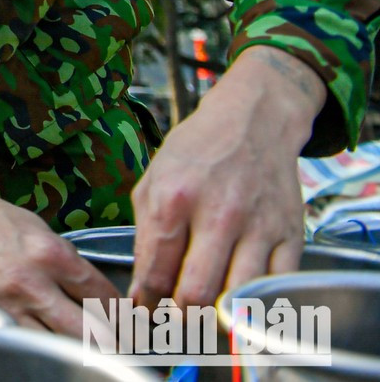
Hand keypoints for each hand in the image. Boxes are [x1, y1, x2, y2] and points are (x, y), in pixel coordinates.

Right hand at [0, 147, 118, 335]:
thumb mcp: (38, 228)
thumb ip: (68, 261)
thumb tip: (96, 291)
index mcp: (51, 253)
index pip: (103, 296)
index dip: (124, 313)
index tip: (134, 322)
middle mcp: (33, 283)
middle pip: (90, 329)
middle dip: (115, 341)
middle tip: (131, 348)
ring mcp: (10, 305)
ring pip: (61, 343)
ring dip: (84, 348)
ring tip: (101, 351)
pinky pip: (29, 340)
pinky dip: (48, 346)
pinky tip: (58, 346)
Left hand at [128, 46, 319, 308]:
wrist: (253, 121)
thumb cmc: (196, 151)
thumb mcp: (153, 180)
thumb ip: (146, 233)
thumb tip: (145, 285)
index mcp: (174, 199)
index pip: (156, 271)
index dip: (147, 300)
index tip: (145, 308)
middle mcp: (218, 214)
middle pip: (197, 293)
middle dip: (181, 315)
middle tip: (176, 315)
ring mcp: (259, 226)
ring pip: (238, 297)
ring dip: (218, 314)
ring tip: (205, 309)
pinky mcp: (290, 234)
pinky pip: (275, 286)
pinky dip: (257, 300)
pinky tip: (239, 294)